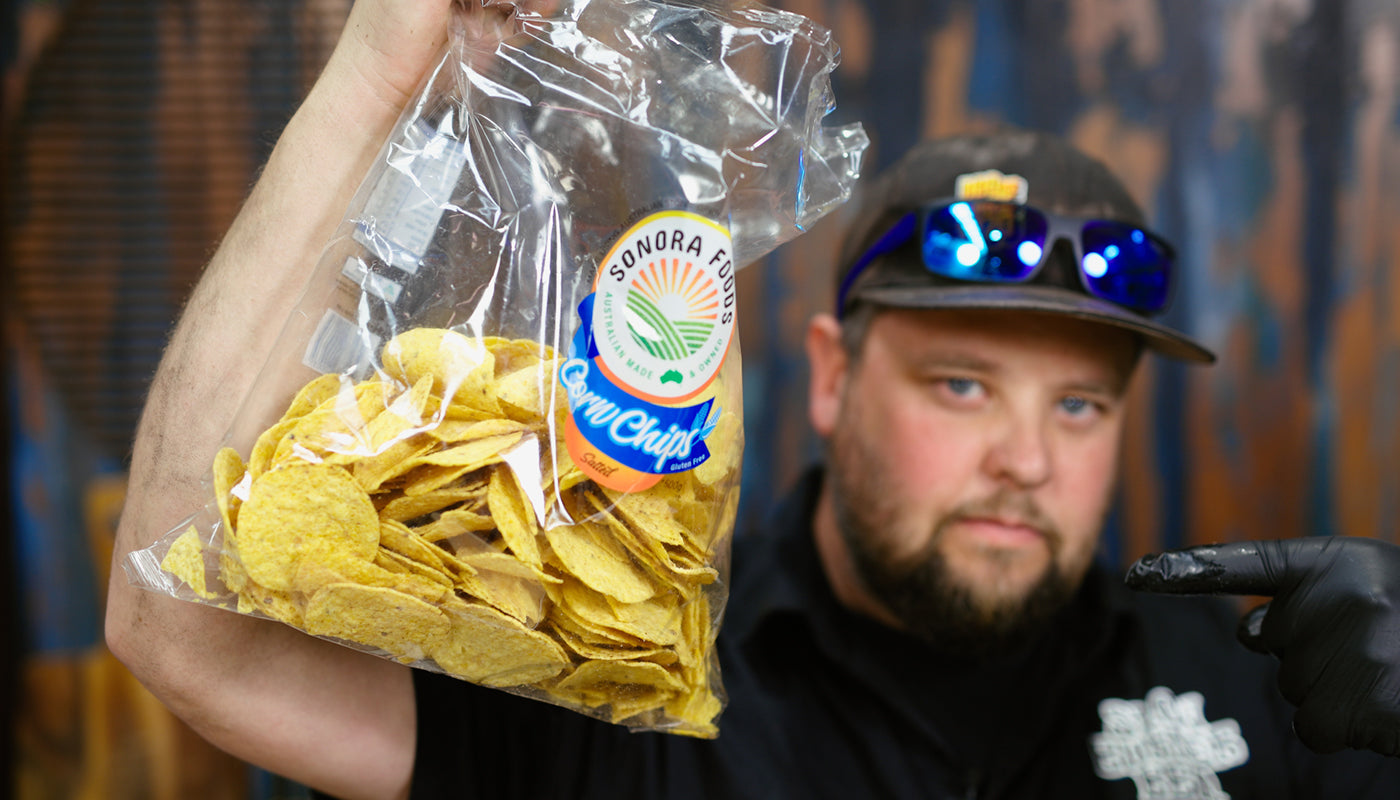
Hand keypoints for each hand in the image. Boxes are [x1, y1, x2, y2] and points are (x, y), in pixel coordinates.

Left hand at [1126, 537, 1399, 756]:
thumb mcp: (1372, 589)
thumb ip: (1309, 600)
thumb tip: (1249, 633)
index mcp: (1341, 561)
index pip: (1247, 562)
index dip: (1186, 568)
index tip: (1135, 573)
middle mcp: (1343, 597)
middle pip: (1270, 645)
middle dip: (1312, 657)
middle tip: (1376, 651)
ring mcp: (1357, 650)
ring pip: (1295, 690)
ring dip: (1334, 695)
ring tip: (1389, 678)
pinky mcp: (1368, 702)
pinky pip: (1317, 727)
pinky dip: (1348, 728)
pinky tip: (1387, 708)